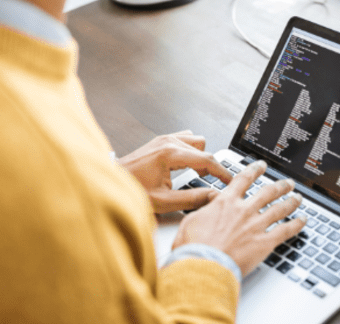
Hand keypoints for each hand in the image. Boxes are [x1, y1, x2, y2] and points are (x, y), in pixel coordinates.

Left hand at [118, 130, 232, 213]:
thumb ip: (191, 200)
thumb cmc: (130, 190)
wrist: (109, 184)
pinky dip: (190, 150)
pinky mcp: (160, 141)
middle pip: (203, 148)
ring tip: (197, 173)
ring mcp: (164, 139)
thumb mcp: (163, 201)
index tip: (230, 180)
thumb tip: (212, 197)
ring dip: (199, 155)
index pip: (206, 159)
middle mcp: (168, 142)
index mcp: (170, 153)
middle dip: (210, 165)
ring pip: (195, 140)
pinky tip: (185, 164)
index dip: (222, 172)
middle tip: (210, 182)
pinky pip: (185, 138)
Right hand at [172, 160, 306, 276]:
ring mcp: (256, 225)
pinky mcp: (265, 242)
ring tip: (298, 198)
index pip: (243, 179)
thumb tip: (209, 204)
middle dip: (280, 186)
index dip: (254, 170)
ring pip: (279, 208)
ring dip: (291, 202)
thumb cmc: (194, 248)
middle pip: (268, 192)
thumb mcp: (191, 221)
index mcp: (226, 202)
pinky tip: (303, 221)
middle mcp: (244, 210)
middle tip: (287, 183)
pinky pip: (285, 230)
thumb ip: (203, 210)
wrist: (203, 266)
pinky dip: (296, 224)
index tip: (261, 166)